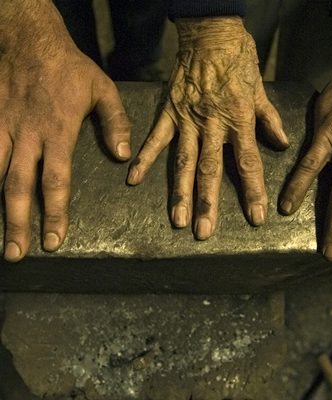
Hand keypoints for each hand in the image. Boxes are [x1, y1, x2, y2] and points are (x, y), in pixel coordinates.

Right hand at [1, 0, 130, 261]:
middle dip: (19, 223)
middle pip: (20, 187)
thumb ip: (116, 123)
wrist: (30, 39)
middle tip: (17, 253)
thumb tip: (124, 155)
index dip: (55, 213)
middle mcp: (29, 136)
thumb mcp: (103, 90)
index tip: (54, 239)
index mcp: (59, 133)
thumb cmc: (70, 67)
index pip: (57, 182)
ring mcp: (5, 127)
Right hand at [127, 16, 287, 239]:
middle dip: (208, 203)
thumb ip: (269, 119)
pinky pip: (155, 139)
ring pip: (183, 162)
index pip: (248, 163)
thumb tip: (282, 143)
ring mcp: (187, 120)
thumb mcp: (260, 88)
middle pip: (211, 170)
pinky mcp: (168, 112)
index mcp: (238, 120)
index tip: (255, 218)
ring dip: (179, 192)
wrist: (210, 32)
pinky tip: (133, 180)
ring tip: (177, 219)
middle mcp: (212, 126)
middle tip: (204, 232)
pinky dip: (144, 159)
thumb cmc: (238, 58)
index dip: (252, 192)